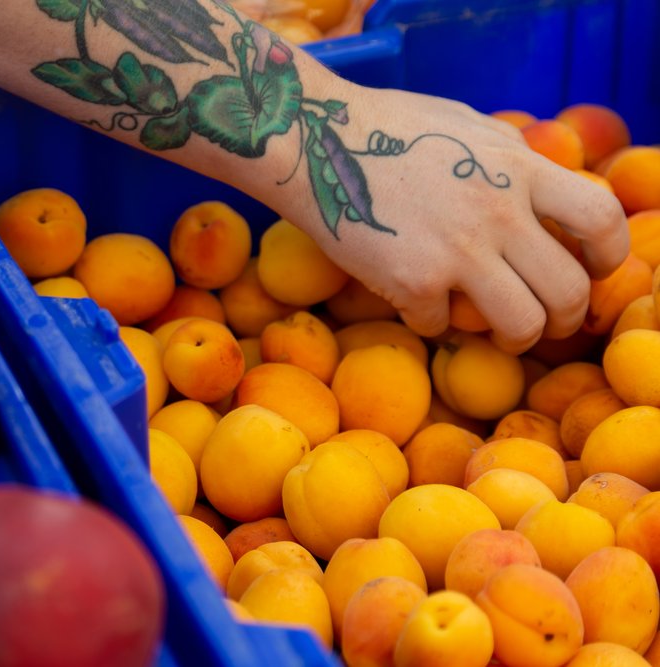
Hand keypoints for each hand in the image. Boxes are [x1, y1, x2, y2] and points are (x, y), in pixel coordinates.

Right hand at [284, 87, 628, 353]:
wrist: (316, 140)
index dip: (609, 256)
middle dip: (564, 320)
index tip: (592, 271)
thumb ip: (508, 159)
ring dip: (515, 339)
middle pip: (569, 290)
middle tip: (545, 323)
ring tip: (496, 334)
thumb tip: (538, 191)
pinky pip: (440, 326)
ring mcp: (457, 251)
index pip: (601, 219)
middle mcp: (499, 212)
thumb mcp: (466, 125)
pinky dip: (431, 323)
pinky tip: (416, 304)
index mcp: (518, 168)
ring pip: (520, 324)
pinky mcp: (412, 281)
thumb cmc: (384, 127)